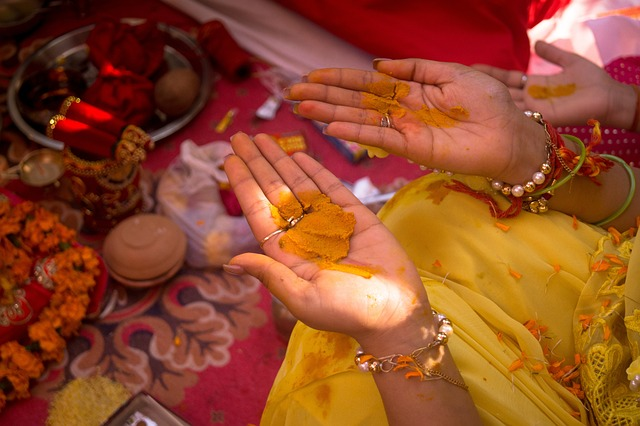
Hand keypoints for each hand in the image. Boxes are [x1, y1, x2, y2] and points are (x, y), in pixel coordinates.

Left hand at [223, 132, 432, 350]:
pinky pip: (331, 188)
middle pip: (274, 192)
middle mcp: (305, 235)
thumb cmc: (347, 313)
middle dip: (257, 164)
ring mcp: (329, 223)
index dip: (243, 185)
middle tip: (239, 137)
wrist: (395, 312)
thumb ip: (270, 275)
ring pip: (299, 185)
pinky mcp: (355, 216)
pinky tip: (298, 154)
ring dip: (281, 160)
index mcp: (288, 255)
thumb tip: (231, 262)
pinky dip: (315, 170)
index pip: (259, 213)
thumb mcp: (303, 298)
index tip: (229, 160)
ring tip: (263, 138)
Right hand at [284, 58, 545, 183]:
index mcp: (410, 90)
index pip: (367, 83)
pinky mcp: (413, 148)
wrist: (511, 132)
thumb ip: (414, 68)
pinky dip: (356, 132)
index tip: (310, 76)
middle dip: (324, 96)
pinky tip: (333, 126)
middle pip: (355, 101)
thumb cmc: (488, 102)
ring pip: (360, 119)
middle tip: (292, 94)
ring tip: (302, 108)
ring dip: (330, 113)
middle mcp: (401, 111)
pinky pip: (380, 137)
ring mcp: (404, 130)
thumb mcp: (451, 73)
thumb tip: (378, 63)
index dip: (338, 79)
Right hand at [474, 41, 634, 127]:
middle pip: (500, 93)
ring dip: (488, 102)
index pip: (506, 79)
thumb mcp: (569, 62)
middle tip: (459, 83)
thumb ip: (552, 54)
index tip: (472, 68)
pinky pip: (518, 115)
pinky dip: (503, 113)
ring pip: (504, 105)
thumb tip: (536, 43)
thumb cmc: (592, 82)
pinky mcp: (539, 118)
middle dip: (482, 88)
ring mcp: (532, 110)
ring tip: (467, 97)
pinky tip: (487, 109)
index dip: (491, 74)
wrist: (608, 99)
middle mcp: (529, 99)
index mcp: (534, 86)